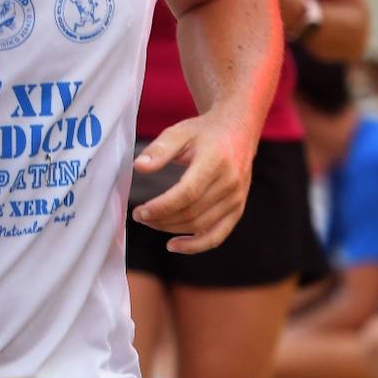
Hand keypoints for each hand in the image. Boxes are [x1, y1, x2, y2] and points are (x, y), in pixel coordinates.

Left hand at [132, 113, 253, 253]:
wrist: (237, 131)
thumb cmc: (204, 132)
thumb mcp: (179, 132)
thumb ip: (159, 149)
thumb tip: (139, 167)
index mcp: (215, 161)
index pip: (187, 193)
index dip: (162, 207)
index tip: (140, 212)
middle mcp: (230, 182)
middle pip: (193, 212)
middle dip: (162, 219)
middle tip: (140, 216)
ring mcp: (236, 198)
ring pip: (202, 225)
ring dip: (173, 229)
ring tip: (151, 222)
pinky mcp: (238, 209)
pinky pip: (218, 235)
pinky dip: (197, 245)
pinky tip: (175, 245)